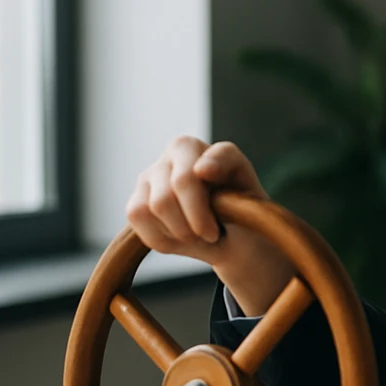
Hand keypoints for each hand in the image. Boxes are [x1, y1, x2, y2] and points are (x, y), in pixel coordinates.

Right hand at [125, 135, 294, 314]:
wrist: (233, 235)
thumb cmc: (242, 208)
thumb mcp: (249, 183)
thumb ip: (229, 167)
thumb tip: (202, 169)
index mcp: (193, 146)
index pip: (187, 174)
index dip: (198, 206)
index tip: (216, 222)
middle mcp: (168, 156)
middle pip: (166, 198)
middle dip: (193, 225)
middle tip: (212, 235)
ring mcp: (148, 177)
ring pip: (150, 210)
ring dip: (179, 233)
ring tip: (198, 235)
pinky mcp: (135, 203)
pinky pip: (138, 223)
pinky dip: (162, 240)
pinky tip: (180, 237)